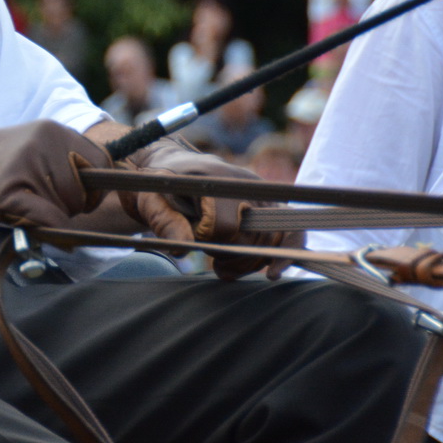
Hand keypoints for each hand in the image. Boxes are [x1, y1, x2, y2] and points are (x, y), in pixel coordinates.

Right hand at [0, 119, 110, 228]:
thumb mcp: (35, 149)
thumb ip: (69, 162)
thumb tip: (112, 188)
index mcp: (55, 130)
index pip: (103, 164)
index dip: (92, 186)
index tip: (70, 192)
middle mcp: (45, 141)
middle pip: (88, 192)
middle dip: (71, 205)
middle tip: (36, 198)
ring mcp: (26, 166)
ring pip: (68, 210)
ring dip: (52, 217)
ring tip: (20, 202)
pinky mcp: (9, 193)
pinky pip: (48, 223)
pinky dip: (45, 232)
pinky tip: (22, 220)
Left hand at [120, 139, 299, 279]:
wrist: (174, 170)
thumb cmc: (159, 187)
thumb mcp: (152, 202)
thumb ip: (165, 223)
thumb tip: (181, 250)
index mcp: (214, 179)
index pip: (224, 225)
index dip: (209, 240)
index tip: (192, 241)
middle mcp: (245, 182)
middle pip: (253, 236)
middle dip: (234, 258)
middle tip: (216, 267)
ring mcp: (261, 193)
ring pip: (273, 238)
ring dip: (252, 262)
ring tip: (226, 268)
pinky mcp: (270, 203)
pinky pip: (290, 228)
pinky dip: (286, 252)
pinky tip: (273, 272)